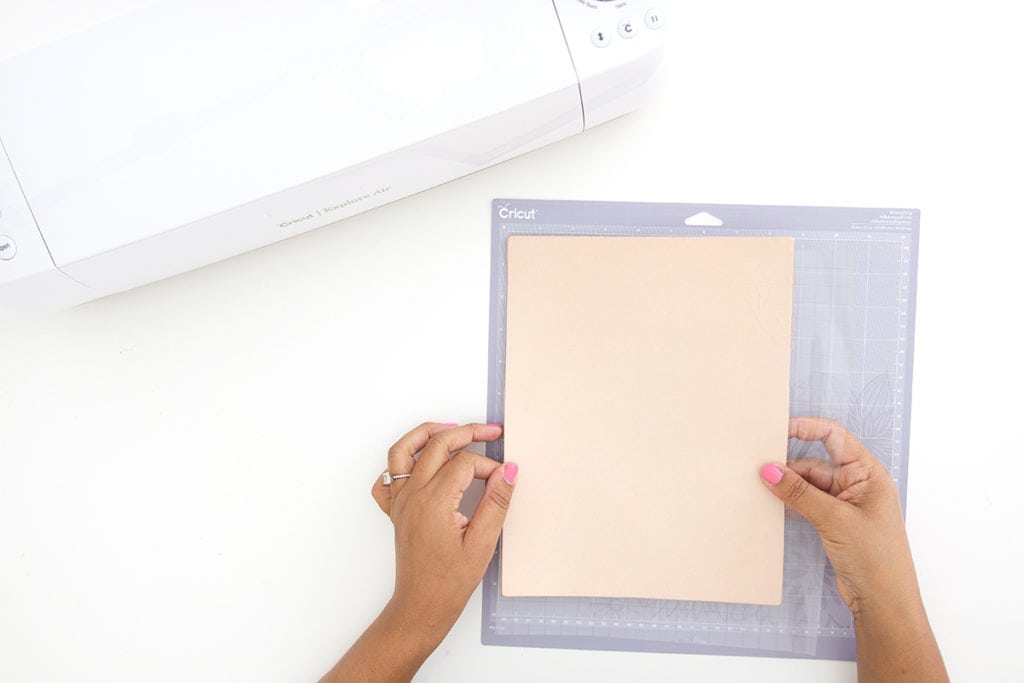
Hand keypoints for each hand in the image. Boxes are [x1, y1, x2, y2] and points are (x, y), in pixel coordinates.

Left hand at [324, 422, 517, 682]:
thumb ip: (496, 503)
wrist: (421, 606)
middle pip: (436, 445)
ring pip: (403, 450)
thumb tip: (509, 471)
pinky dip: (400, 462)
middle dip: (467, 433)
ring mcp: (400, 501)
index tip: (503, 480)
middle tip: (491, 431)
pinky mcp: (395, 510)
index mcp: (434, 502)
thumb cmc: (450, 582)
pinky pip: (388, 477)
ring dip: (427, 433)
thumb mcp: (483, 543)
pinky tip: (419, 463)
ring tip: (451, 428)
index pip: (465, 463)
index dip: (489, 466)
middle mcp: (412, 496)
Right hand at [759, 416, 909, 615]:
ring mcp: (844, 504)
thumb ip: (800, 493)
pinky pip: (807, 503)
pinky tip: (772, 505)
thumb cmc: (876, 559)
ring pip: (808, 484)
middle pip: (815, 462)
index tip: (778, 430)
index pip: (835, 436)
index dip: (807, 429)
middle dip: (789, 466)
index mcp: (868, 474)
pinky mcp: (833, 522)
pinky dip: (790, 502)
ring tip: (761, 487)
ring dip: (788, 486)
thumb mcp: (834, 519)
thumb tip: (769, 470)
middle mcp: (857, 484)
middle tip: (759, 467)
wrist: (883, 602)